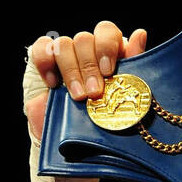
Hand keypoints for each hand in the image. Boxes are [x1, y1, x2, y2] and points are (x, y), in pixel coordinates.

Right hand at [25, 23, 147, 143]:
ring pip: (64, 44)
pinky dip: (46, 62)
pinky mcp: (44, 65)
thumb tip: (140, 34)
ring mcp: (65, 58)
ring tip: (78, 97)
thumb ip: (132, 67)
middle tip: (94, 93)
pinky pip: (41, 48)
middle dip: (89, 67)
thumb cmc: (104, 125)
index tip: (109, 72)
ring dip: (71, 70)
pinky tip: (53, 83)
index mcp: (109, 56)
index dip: (106, 46)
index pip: (106, 31)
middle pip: (85, 38)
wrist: (78, 150)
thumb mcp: (121, 100)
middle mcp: (87, 53)